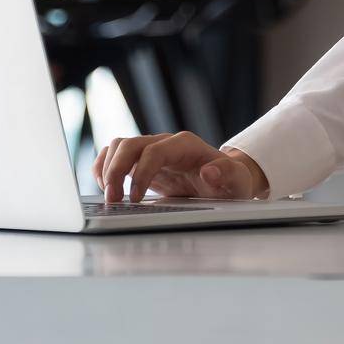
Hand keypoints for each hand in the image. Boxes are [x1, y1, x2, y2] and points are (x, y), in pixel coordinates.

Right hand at [93, 131, 268, 201]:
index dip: (141, 172)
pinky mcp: (142, 162)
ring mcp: (151, 151)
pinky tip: (106, 187)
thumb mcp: (238, 182)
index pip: (155, 151)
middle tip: (113, 199)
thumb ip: (228, 175)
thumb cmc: (230, 182)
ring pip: (119, 146)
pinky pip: (115, 156)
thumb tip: (209, 172)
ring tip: (109, 197)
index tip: (135, 198)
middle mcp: (165, 143)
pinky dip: (105, 168)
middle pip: (130, 144)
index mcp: (186, 145)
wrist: (225, 181)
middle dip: (116, 170)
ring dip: (108, 169)